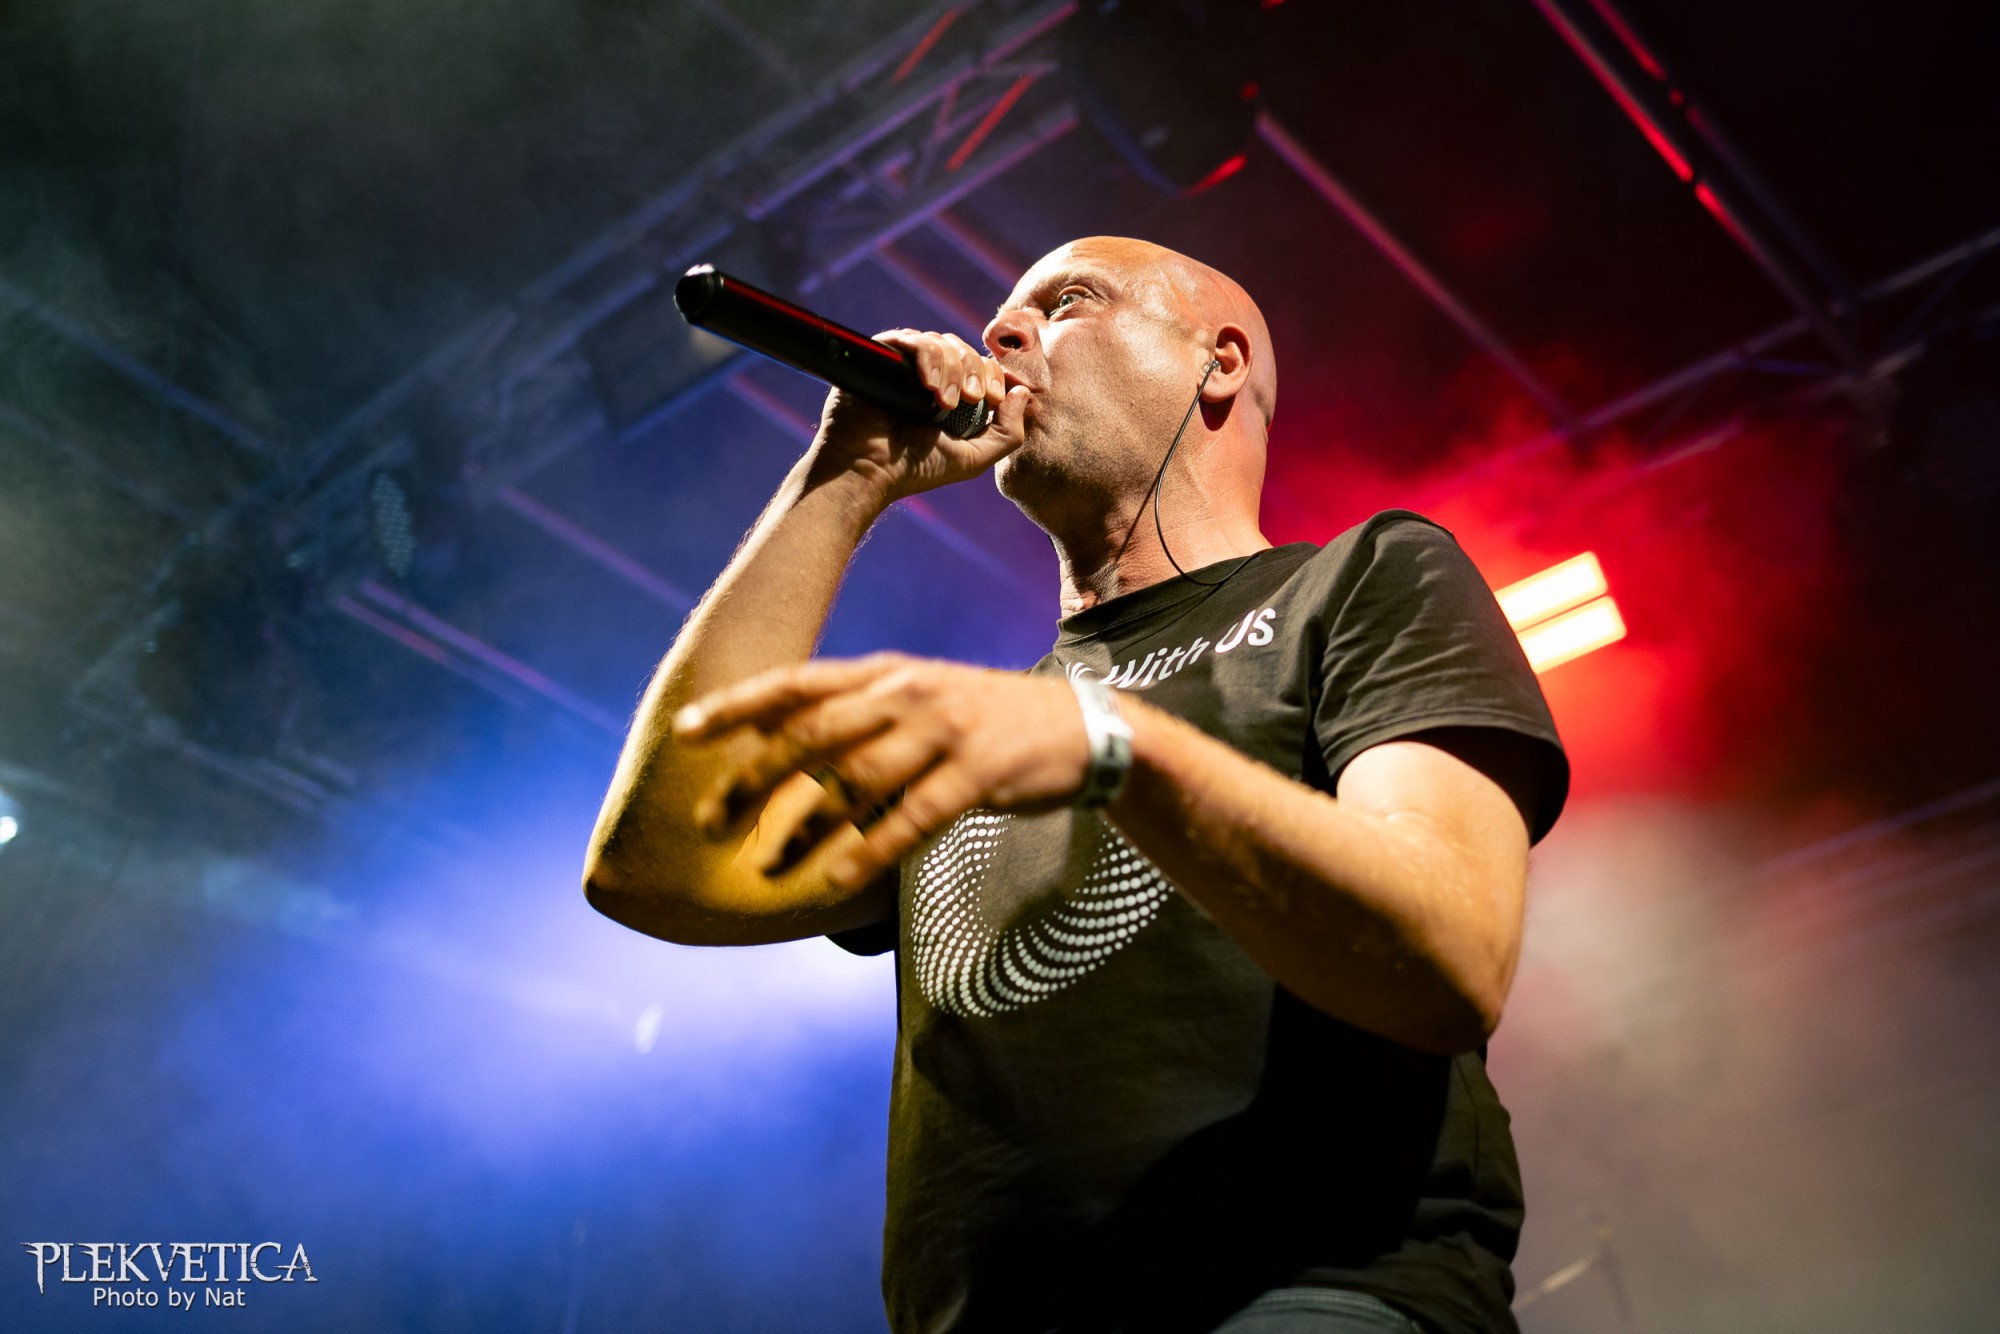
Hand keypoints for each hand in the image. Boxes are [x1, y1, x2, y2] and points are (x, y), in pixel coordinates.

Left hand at [672, 654, 1089, 891]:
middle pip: (812, 734)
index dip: (737, 705)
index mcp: (884, 673)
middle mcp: (906, 694)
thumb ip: (857, 716)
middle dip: (752, 778)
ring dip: (802, 826)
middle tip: (710, 820)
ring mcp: (943, 731)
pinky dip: (869, 850)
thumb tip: (779, 746)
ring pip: (855, 779)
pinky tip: (835, 878)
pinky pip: (912, 817)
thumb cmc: (981, 722)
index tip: (685, 731)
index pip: (797, 683)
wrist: (1078, 727)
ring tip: (764, 865)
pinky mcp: (978, 771)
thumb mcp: (917, 700)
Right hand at [810, 330, 1029, 500]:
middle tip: (969, 399)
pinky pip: (912, 339)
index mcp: (949, 393)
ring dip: (952, 368)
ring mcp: (903, 364)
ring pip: (940, 341)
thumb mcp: (975, 457)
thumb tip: (1022, 393)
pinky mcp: (881, 356)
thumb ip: (1008, 432)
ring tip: (944, 401)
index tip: (991, 399)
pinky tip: (928, 385)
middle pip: (963, 348)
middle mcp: (927, 375)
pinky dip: (927, 357)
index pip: (980, 364)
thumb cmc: (916, 469)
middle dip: (974, 371)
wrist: (869, 471)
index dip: (993, 375)